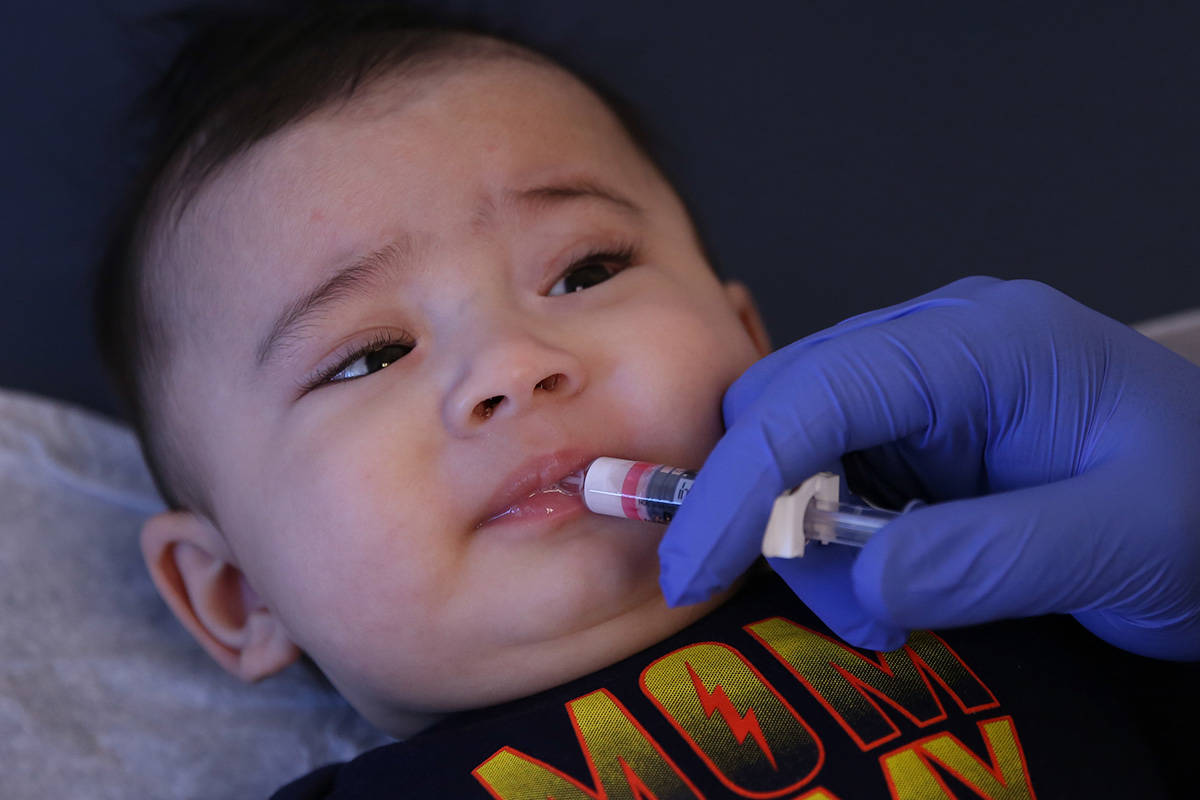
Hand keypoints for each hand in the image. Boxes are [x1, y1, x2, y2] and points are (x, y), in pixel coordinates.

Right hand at [659, 277, 1199, 658]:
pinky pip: (829, 472)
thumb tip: (860, 580)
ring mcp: (920, 383)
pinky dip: (830, 541)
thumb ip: (991, 558)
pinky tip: (888, 586)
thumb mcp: (1121, 543)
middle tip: (843, 609)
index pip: (822, 390)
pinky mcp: (914, 427)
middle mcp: (935, 345)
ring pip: (795, 443)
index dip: (744, 478)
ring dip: (809, 540)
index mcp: (986, 343)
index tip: (697, 567)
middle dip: (775, 511)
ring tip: (879, 616)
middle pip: (785, 405)